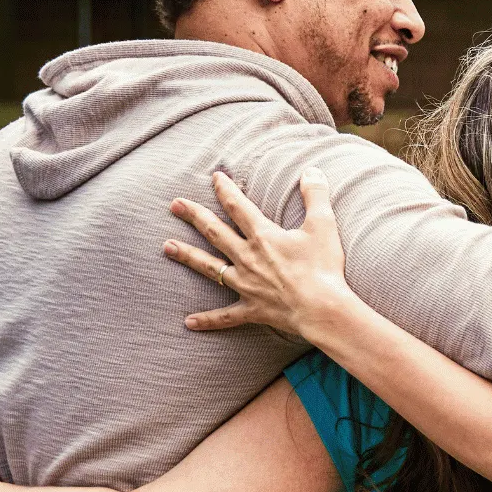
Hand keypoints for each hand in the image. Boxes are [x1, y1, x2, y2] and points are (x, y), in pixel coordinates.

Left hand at [163, 168, 354, 338]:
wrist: (322, 308)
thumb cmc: (323, 268)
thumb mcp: (323, 225)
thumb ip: (316, 195)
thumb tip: (312, 170)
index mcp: (263, 236)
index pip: (238, 207)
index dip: (225, 190)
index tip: (214, 177)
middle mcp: (247, 258)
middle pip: (214, 232)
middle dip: (194, 216)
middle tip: (175, 205)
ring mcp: (246, 284)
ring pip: (210, 267)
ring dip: (188, 256)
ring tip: (167, 246)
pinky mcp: (251, 309)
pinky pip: (225, 316)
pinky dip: (208, 319)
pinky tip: (189, 322)